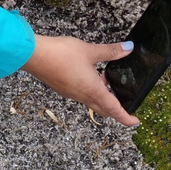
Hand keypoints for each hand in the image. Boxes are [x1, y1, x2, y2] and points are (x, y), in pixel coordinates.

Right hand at [23, 35, 139, 126]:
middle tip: (125, 102)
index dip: (126, 118)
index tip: (136, 121)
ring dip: (101, 95)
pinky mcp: (62, 88)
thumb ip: (110, 51)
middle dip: (115, 109)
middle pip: (103, 109)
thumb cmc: (60, 54)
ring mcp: (71, 93)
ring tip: (106, 79)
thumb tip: (127, 48)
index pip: (114, 109)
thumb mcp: (90, 50)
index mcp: (92, 90)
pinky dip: (89, 89)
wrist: (34, 56)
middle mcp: (81, 96)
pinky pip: (80, 94)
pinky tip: (89, 74)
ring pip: (91, 101)